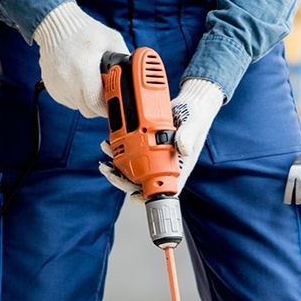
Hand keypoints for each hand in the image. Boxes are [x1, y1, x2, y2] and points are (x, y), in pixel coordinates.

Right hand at [32, 2, 126, 117]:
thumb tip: (135, 74)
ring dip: (87, 100)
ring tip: (91, 82)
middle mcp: (67, 80)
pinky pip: (69, 100)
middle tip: (106, 94)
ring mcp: (56, 84)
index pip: (96, 104)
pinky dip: (76, 95)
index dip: (109, 107)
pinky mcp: (50, 86)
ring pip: (78, 106)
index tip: (116, 103)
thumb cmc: (84, 30)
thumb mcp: (110, 39)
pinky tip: (79, 80)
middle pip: (88, 110)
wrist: (53, 24)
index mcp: (83, 69)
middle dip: (100, 105)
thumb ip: (124, 58)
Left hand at [96, 78, 225, 192]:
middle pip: (142, 182)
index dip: (146, 197)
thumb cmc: (196, 117)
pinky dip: (119, 150)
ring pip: (134, 168)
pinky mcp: (148, 144)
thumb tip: (183, 149)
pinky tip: (108, 143)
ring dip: (116, 164)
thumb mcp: (193, 125)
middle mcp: (165, 164)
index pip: (162, 189)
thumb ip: (187, 136)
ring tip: (104, 150)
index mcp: (178, 166)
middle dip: (122, 180)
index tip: (133, 196)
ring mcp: (156, 155)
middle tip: (108, 171)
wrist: (190, 103)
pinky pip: (132, 152)